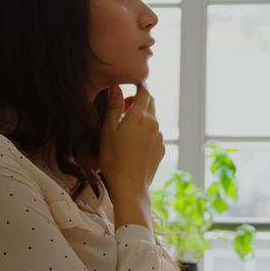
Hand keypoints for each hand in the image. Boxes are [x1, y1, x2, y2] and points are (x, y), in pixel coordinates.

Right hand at [98, 84, 165, 226]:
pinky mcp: (161, 149)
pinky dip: (146, 133)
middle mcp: (154, 124)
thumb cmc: (113, 159)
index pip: (144, 92)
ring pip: (153, 120)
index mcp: (140, 116)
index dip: (139, 85)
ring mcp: (159, 137)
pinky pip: (155, 134)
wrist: (130, 186)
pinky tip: (134, 144)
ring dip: (142, 119)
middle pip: (151, 104)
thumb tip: (115, 87)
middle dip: (140, 101)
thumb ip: (113, 107)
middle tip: (124, 108)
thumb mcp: (108, 131)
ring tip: (126, 130)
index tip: (133, 83)